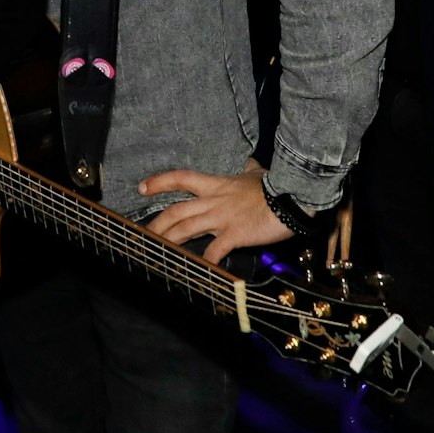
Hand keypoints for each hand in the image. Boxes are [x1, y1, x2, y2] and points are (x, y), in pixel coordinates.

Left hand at [138, 159, 288, 264]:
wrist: (292, 197)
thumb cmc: (275, 185)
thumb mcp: (256, 173)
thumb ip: (247, 170)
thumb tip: (249, 163)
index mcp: (215, 185)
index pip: (180, 179)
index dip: (159, 182)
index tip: (141, 188)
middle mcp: (213, 201)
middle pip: (176, 211)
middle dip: (157, 223)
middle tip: (142, 234)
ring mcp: (222, 218)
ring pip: (186, 228)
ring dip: (169, 241)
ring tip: (155, 251)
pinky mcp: (234, 234)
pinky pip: (214, 250)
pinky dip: (204, 261)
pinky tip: (196, 270)